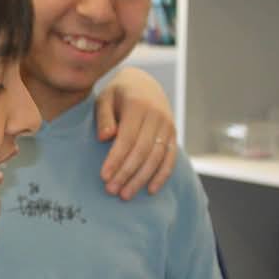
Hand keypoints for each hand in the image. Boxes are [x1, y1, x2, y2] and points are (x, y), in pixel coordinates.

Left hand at [95, 66, 176, 199]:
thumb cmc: (118, 94)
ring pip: (157, 157)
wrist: (144, 83)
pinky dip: (162, 175)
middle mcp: (157, 116)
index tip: (104, 176)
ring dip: (141, 179)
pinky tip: (150, 190)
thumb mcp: (105, 97)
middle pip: (142, 151)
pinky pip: (170, 158)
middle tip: (111, 190)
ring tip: (125, 195)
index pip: (127, 138)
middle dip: (126, 173)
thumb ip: (104, 117)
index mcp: (138, 105)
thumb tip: (104, 137)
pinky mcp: (174, 134)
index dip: (116, 159)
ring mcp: (168, 125)